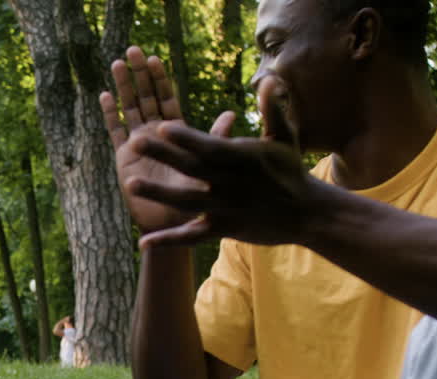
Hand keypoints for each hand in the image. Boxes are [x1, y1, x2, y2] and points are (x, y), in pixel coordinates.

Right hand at [103, 47, 208, 234]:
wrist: (176, 224)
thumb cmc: (198, 198)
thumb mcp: (211, 165)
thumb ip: (215, 139)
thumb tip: (231, 114)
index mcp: (177, 134)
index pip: (167, 99)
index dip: (160, 79)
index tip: (155, 58)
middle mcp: (157, 136)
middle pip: (146, 98)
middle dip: (140, 74)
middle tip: (133, 50)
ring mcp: (139, 145)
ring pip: (129, 109)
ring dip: (124, 86)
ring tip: (117, 63)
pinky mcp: (124, 158)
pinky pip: (115, 132)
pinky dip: (110, 114)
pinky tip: (105, 95)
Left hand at [127, 75, 319, 248]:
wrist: (307, 214)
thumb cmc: (292, 170)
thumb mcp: (285, 138)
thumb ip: (273, 109)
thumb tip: (270, 78)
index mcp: (241, 158)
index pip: (210, 146)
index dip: (187, 138)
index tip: (163, 126)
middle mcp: (229, 184)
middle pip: (191, 168)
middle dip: (163, 156)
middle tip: (134, 142)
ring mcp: (224, 209)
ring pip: (186, 201)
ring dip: (158, 193)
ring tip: (129, 184)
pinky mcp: (221, 230)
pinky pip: (190, 237)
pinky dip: (168, 240)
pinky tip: (143, 242)